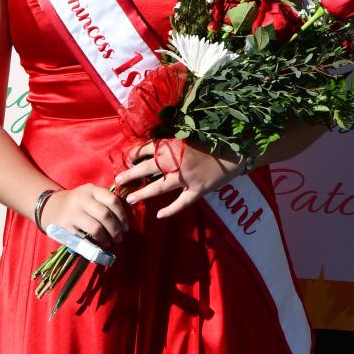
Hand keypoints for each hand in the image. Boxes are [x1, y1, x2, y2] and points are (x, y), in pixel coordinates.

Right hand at [41, 184, 128, 247]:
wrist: (50, 206)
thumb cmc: (78, 203)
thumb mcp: (91, 196)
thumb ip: (107, 203)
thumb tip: (129, 218)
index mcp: (91, 189)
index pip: (112, 200)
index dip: (123, 215)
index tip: (126, 227)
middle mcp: (81, 199)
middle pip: (105, 215)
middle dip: (116, 229)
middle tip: (119, 238)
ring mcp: (72, 213)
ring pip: (96, 228)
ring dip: (106, 238)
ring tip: (109, 242)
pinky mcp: (65, 226)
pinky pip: (84, 238)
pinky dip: (93, 244)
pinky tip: (97, 245)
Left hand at [114, 140, 244, 219]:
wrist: (235, 152)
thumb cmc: (211, 143)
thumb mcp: (188, 138)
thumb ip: (170, 144)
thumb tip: (150, 150)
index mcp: (173, 145)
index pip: (147, 148)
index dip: (134, 154)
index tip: (126, 159)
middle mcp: (177, 161)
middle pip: (147, 167)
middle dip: (131, 174)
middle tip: (118, 181)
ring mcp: (187, 177)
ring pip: (159, 186)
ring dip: (144, 193)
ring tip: (130, 199)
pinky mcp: (198, 190)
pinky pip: (181, 202)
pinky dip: (170, 210)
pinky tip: (159, 215)